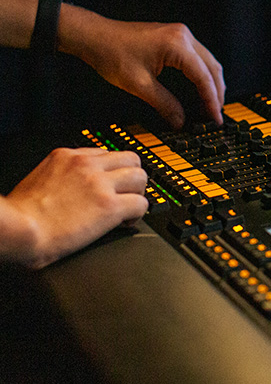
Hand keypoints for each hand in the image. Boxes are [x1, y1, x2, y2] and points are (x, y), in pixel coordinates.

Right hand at [3, 147, 147, 268]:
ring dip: (138, 193)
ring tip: (129, 208)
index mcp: (67, 157)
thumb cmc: (18, 215)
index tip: (110, 183)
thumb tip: (63, 188)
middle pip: (130, 158)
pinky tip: (127, 223)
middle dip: (131, 176)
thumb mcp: (36, 179)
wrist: (17, 230)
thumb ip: (57, 176)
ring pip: (140, 176)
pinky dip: (138, 214)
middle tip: (126, 193)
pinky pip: (141, 203)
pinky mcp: (109, 206)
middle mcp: (87, 165)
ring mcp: (100, 184)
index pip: (104, 153)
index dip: (110, 170)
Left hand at [61, 12, 225, 128]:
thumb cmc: (112, 54)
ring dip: (211, 83)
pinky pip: (197, 57)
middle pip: (212, 67)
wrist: (95, 36)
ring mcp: (180, 34)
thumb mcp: (139, 85)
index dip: (211, 100)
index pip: (203, 77)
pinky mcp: (175, 37)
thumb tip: (180, 120)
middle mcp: (183, 36)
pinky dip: (202, 74)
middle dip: (216, 92)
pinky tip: (200, 87)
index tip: (214, 118)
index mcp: (177, 45)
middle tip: (215, 114)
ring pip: (208, 61)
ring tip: (210, 104)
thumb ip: (164, 104)